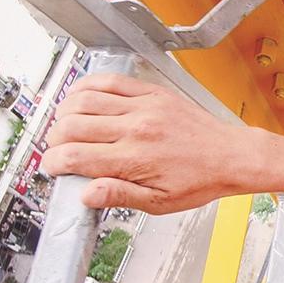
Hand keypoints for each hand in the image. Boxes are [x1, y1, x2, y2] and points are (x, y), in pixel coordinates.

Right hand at [41, 72, 274, 212]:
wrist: (231, 156)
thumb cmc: (199, 180)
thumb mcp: (159, 202)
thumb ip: (119, 196)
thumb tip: (86, 194)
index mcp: (134, 159)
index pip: (74, 157)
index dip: (53, 164)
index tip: (52, 168)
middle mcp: (135, 129)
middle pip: (71, 126)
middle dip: (54, 140)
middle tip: (57, 150)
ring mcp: (143, 107)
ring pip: (83, 100)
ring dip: (64, 113)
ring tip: (65, 127)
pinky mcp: (151, 92)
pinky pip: (110, 80)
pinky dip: (86, 86)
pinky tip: (79, 97)